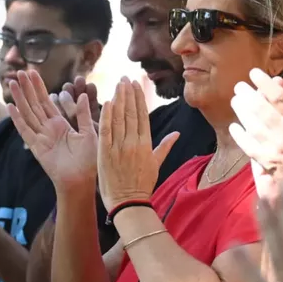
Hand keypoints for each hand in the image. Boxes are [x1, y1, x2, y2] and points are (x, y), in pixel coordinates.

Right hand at [8, 70, 97, 190]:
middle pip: (34, 104)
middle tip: (20, 72)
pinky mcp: (36, 147)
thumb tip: (82, 95)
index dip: (39, 87)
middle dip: (27, 88)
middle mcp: (48, 129)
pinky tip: (11, 107)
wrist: (82, 180)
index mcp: (60, 124)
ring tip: (12, 82)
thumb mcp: (90, 132)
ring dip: (20, 98)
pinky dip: (18, 119)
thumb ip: (83, 114)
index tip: (32, 72)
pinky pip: (25, 131)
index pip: (47, 101)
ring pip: (28, 113)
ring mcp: (40, 137)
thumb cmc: (88, 161)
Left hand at [97, 78, 177, 212]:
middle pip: (131, 113)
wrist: (128, 203)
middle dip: (128, 93)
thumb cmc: (142, 185)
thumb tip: (177, 134)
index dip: (139, 98)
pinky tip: (107, 102)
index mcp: (146, 144)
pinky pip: (106, 131)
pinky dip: (107, 116)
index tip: (136, 84)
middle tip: (125, 78)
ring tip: (117, 84)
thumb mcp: (156, 164)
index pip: (142, 115)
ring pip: (119, 118)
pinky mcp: (105, 153)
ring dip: (118, 99)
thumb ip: (165, 146)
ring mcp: (119, 147)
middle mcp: (133, 142)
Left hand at [230, 69, 282, 203]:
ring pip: (253, 125)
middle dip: (248, 95)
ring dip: (242, 111)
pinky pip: (249, 147)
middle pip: (261, 109)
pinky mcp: (268, 163)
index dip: (265, 83)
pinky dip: (240, 136)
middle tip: (239, 86)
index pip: (280, 97)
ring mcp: (275, 148)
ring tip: (235, 101)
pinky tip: (234, 127)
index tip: (254, 73)